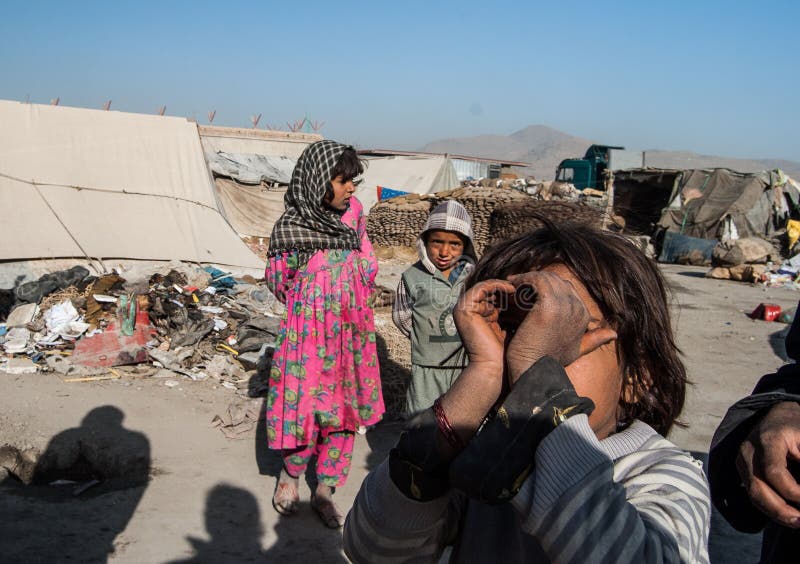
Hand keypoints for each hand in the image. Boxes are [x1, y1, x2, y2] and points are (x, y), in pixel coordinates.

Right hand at [453, 279, 515, 374]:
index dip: (509, 291)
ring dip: (503, 285)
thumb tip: (523, 294)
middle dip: (508, 287)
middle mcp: (467, 311)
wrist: (493, 367)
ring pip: (485, 286)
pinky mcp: (463, 309)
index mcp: (476, 315)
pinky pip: (481, 288)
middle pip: (489, 290)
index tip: (526, 290)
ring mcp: (462, 309)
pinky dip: (497, 286)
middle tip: (524, 285)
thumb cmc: (503, 352)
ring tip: (519, 287)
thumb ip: (509, 310)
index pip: (493, 295)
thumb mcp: (507, 325)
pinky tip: (511, 290)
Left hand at [504, 271, 616, 383]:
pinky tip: (512, 286)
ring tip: (512, 285)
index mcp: (584, 316)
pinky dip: (523, 280)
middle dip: (535, 280)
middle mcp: (578, 308)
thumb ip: (593, 340)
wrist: (534, 374)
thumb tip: (614, 334)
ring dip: (527, 279)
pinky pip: (536, 280)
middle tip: (516, 284)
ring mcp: (565, 306)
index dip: (546, 286)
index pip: (565, 288)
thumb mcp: (575, 351)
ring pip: (546, 278)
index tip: (527, 291)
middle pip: (555, 280)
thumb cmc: (548, 364)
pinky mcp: (548, 305)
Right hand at [736, 401, 799, 527]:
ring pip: (752, 492)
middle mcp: (749, 449)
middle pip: (757, 486)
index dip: (793, 492)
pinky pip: (752, 491)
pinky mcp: (741, 468)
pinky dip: (769, 506)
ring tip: (796, 522)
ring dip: (774, 512)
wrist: (778, 415)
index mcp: (768, 438)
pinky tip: (786, 514)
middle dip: (780, 509)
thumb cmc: (797, 428)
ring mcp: (742, 459)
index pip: (774, 472)